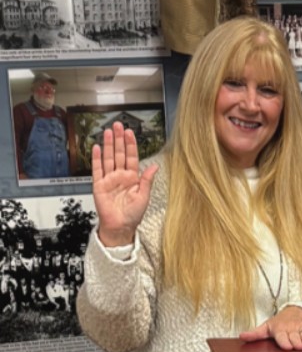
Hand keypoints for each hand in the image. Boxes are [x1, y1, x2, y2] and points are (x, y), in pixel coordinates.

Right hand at [91, 123, 158, 246]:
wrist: (120, 226)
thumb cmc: (133, 214)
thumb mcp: (144, 196)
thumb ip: (147, 180)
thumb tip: (154, 167)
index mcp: (133, 178)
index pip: (132, 157)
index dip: (131, 144)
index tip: (130, 132)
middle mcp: (120, 176)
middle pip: (119, 154)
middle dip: (119, 139)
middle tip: (118, 125)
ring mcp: (109, 179)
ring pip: (108, 158)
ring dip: (108, 145)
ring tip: (108, 132)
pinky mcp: (99, 185)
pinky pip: (97, 169)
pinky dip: (96, 158)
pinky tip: (97, 148)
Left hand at [241, 305, 301, 350]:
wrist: (294, 310)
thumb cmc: (279, 323)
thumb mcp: (266, 328)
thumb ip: (255, 334)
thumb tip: (241, 337)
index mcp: (279, 329)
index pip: (282, 336)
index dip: (285, 342)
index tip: (287, 347)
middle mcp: (291, 328)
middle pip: (295, 337)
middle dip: (297, 343)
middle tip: (299, 349)